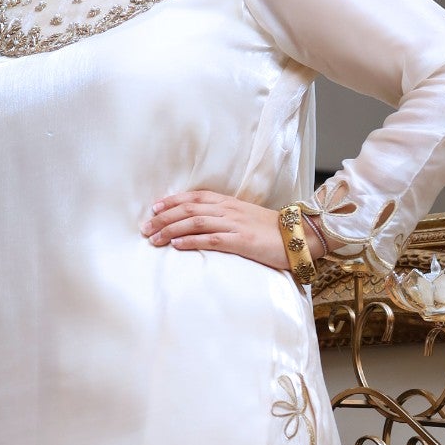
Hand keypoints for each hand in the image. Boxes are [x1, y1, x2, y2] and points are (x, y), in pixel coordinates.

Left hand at [141, 188, 324, 269]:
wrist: (299, 236)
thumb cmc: (272, 231)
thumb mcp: (246, 217)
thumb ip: (226, 217)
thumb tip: (203, 224)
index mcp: (229, 202)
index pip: (194, 197)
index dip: (171, 202)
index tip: (153, 209)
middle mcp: (228, 210)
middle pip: (188, 209)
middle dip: (163, 218)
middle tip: (145, 229)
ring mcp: (234, 224)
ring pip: (195, 222)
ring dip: (171, 230)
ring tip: (154, 240)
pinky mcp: (241, 240)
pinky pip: (212, 239)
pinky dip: (191, 241)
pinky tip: (177, 247)